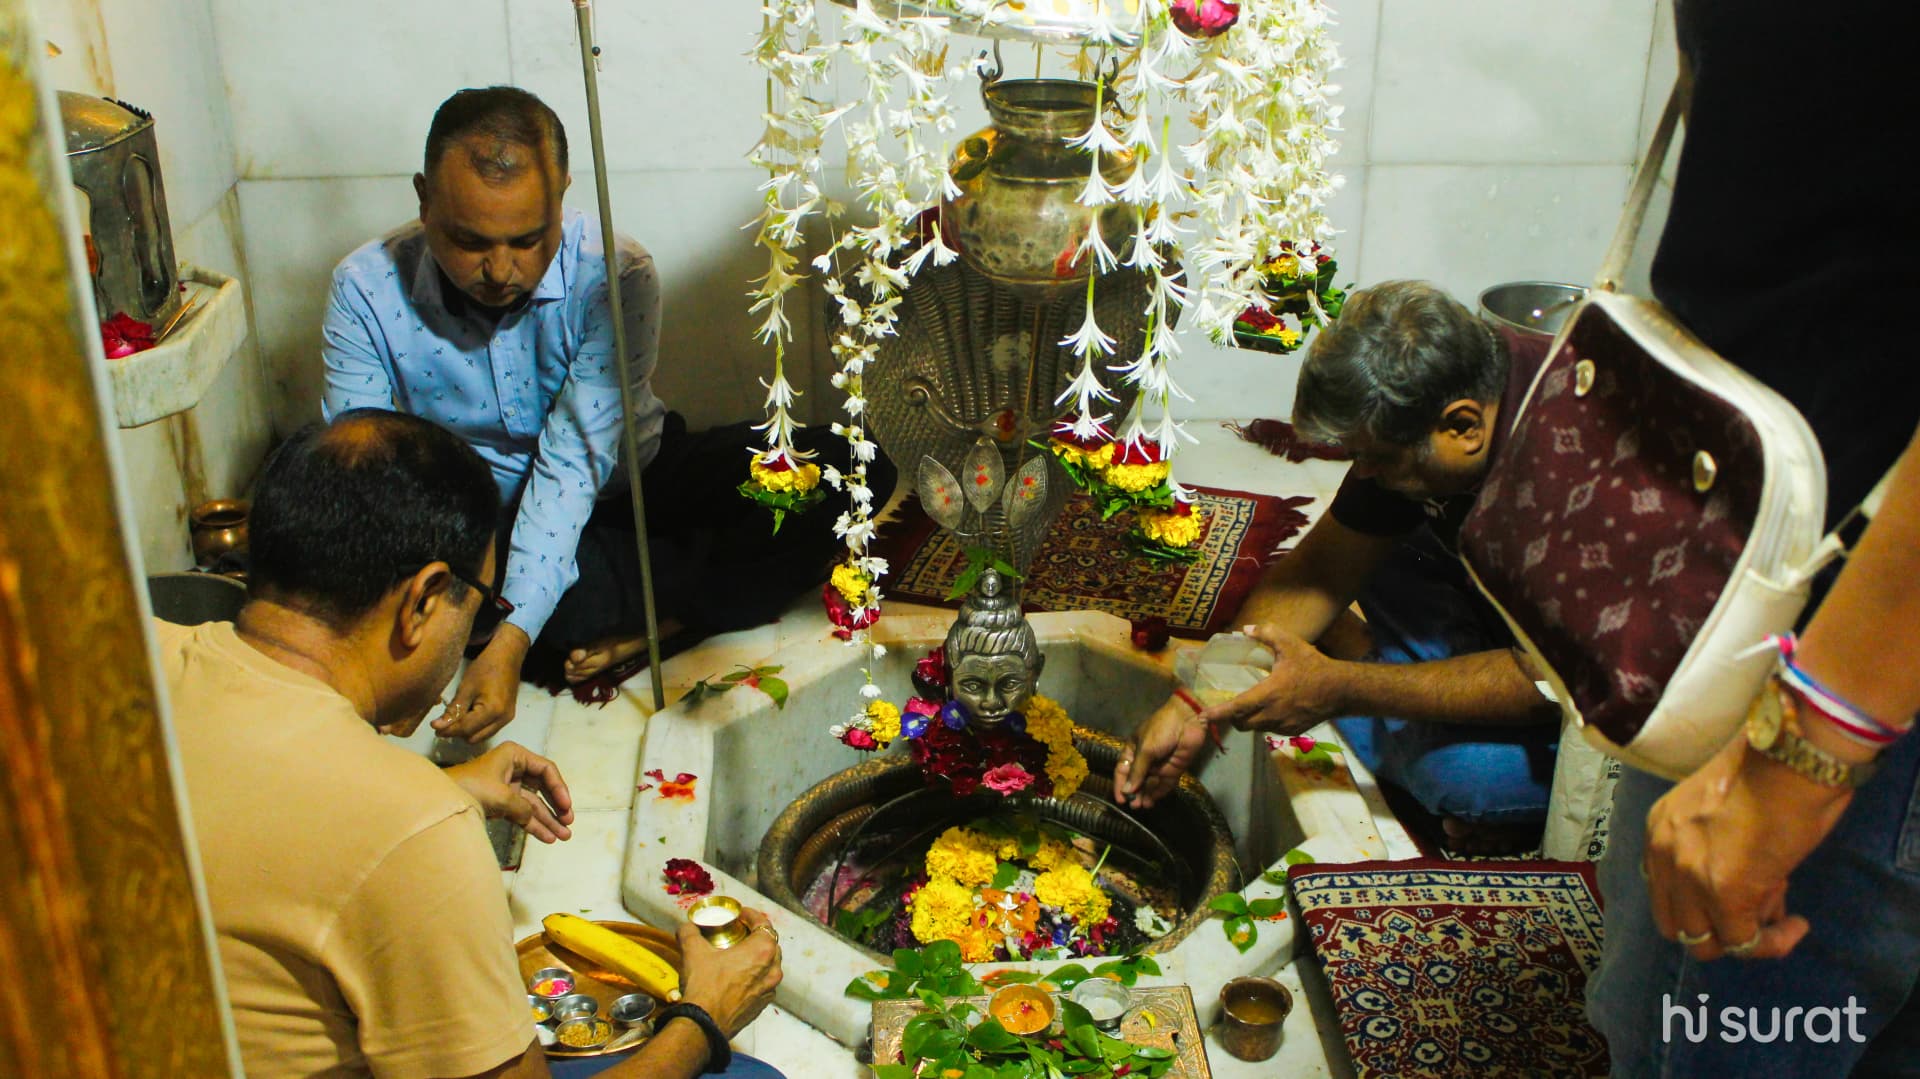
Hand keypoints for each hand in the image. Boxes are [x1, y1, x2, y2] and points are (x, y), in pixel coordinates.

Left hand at [435, 624, 529, 742]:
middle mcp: (503, 719)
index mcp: (493, 711)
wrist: (507, 657)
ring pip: (481, 737)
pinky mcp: (507, 717)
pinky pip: (488, 730)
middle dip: (458, 732)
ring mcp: (507, 719)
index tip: (434, 727)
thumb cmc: (486, 668)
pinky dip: (476, 727)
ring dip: (467, 731)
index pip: (466, 729)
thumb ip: (453, 710)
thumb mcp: (466, 688)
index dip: (448, 730)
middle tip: (445, 720)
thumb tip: (438, 727)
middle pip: (473, 738)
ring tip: (458, 716)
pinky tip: (469, 714)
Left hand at [443, 741, 574, 842]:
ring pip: (534, 804)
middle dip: (556, 807)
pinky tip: (547, 838)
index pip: (546, 769)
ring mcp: (507, 788)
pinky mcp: (500, 804)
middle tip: (569, 823)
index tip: (566, 806)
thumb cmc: (470, 788)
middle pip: (543, 788)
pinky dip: (534, 826)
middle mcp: (514, 768)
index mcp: (515, 755)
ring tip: (564, 837)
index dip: (559, 788)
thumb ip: (524, 808)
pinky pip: (522, 814)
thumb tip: (532, 818)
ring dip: (548, 820)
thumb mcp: (502, 795)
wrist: (438, 802)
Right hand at [676, 908, 782, 1038]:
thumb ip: (689, 933)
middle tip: (739, 933)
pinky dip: (755, 977)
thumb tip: (686, 927)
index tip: (740, 915)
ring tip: (739, 956)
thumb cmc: (704, 984)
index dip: (752, 915)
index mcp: (762, 950)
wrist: (704, 1024)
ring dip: (757, 958)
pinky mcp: (762, 1006)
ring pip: (769, 966)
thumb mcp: (693, 951)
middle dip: (756, 936)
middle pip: (770, 944)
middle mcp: (773, 969)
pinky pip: (763, 984)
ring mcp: (770, 989)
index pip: (764, 924)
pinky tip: (738, 978)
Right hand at [1114, 696, 1211, 809]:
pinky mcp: (1173, 769)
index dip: (1120, 785)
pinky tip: (1153, 800)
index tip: (1121, 799)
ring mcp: (1160, 765)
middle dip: (1134, 793)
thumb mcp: (1146, 749)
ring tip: (1143, 805)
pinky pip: (1164, 784)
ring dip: (1145, 795)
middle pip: (1137, 780)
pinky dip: (1158, 793)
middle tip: (1134, 805)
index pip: (1123, 770)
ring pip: (1150, 784)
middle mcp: (1145, 759)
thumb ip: (1137, 771)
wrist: (1188, 721)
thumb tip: (1127, 791)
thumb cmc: (1161, 730)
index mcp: (1133, 749)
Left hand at [1197, 624, 1341, 735]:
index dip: (1218, 713)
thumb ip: (1267, 634)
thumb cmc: (1313, 666)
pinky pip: (1271, 730)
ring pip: (1256, 728)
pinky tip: (1271, 709)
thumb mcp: (1290, 644)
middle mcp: (1273, 714)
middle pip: (1242, 723)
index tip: (1202, 716)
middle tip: (1230, 706)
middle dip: (1232, 717)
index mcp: (1268, 694)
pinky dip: (1265, 723)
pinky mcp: (1293, 731)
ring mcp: (1283, 725)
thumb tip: (1246, 629)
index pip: (1236, 708)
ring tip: (1251, 705)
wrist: (1341, 690)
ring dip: (1249, 720)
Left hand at [1642, 733, 1851, 961]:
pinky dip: (1773, 943)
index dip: (1704, 904)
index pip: (1665, 891)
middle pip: (1675, 925)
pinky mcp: (1724, 894)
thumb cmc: (1772, 771)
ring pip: (1704, 942)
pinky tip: (1797, 925)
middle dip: (1718, 928)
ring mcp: (1689, 875)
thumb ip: (1722, 851)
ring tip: (1782, 909)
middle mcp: (1663, 853)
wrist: (1794, 756)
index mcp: (1660, 828)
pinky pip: (1744, 943)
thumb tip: (1754, 891)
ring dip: (1744, 937)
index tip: (1744, 893)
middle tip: (1762, 908)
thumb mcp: (1724, 812)